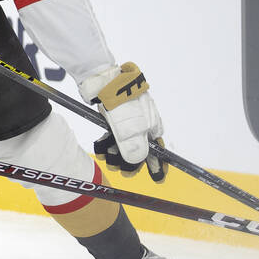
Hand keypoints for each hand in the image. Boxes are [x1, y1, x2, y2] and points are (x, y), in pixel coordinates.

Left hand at [80, 63, 166, 181]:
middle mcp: (142, 127)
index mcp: (152, 127)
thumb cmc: (121, 101)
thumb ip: (135, 147)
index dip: (157, 165)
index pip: (158, 151)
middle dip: (128, 161)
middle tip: (118, 163)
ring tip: (106, 151)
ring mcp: (127, 124)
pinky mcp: (113, 121)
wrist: (102, 80)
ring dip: (113, 154)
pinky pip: (111, 139)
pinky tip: (100, 145)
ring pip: (122, 148)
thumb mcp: (130, 127)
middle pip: (138, 153)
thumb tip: (138, 162)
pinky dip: (105, 145)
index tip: (157, 178)